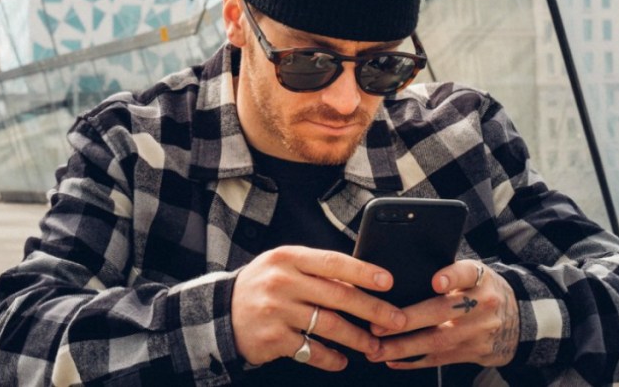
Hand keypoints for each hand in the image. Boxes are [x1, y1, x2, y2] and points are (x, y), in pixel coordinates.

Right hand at [231, 246, 407, 370]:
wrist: (221, 313)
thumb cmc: (263, 285)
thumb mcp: (284, 266)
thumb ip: (316, 269)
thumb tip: (362, 278)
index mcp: (288, 258)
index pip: (333, 262)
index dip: (363, 272)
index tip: (388, 281)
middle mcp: (282, 282)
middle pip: (338, 296)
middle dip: (373, 309)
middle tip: (396, 320)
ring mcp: (277, 311)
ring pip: (329, 326)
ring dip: (357, 338)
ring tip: (375, 345)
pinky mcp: (273, 339)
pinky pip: (311, 350)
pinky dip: (331, 358)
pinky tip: (342, 360)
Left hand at [366, 260, 519, 368]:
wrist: (518, 319)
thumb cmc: (482, 291)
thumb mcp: (475, 275)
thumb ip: (449, 273)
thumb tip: (399, 277)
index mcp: (480, 279)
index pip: (467, 273)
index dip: (451, 277)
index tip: (436, 282)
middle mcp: (482, 305)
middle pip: (443, 312)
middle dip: (407, 320)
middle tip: (377, 325)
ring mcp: (478, 332)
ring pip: (437, 341)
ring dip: (402, 347)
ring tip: (375, 349)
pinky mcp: (473, 353)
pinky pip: (439, 359)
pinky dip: (413, 361)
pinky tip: (392, 360)